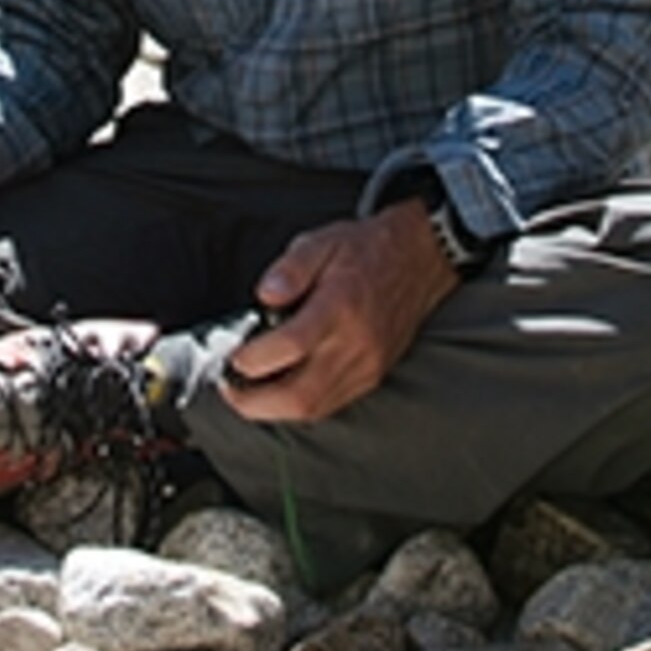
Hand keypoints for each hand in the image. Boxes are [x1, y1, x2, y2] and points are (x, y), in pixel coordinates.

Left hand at [219, 205, 457, 423]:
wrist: (421, 259)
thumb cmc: (368, 250)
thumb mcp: (322, 240)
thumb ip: (290, 268)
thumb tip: (266, 295)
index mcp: (341, 305)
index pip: (292, 345)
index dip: (254, 358)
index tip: (231, 356)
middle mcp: (357, 343)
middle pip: (301, 394)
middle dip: (254, 402)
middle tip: (229, 387)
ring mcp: (368, 365)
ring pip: (314, 408)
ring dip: (273, 409)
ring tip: (247, 392)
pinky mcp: (373, 376)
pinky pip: (330, 406)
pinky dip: (299, 406)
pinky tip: (279, 391)